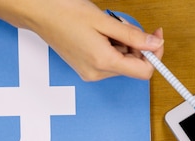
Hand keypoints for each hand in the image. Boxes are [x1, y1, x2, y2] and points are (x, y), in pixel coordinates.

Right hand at [27, 0, 163, 80]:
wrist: (39, 13)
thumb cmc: (64, 13)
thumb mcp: (105, 21)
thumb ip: (133, 36)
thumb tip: (154, 44)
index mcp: (103, 63)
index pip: (143, 71)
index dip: (154, 55)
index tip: (155, 38)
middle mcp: (97, 73)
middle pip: (133, 66)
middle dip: (136, 46)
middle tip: (125, 26)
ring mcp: (90, 73)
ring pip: (122, 63)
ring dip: (123, 45)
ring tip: (107, 27)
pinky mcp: (86, 69)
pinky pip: (110, 61)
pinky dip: (112, 47)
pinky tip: (101, 34)